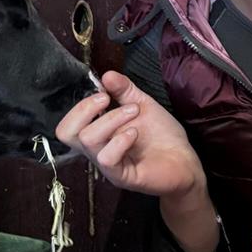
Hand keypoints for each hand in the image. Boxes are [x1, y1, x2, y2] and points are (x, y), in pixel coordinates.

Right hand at [55, 70, 203, 197]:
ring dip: (111, 118)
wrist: (185, 160)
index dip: (80, 106)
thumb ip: (124, 90)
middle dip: (84, 109)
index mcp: (97, 134)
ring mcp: (108, 165)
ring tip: (133, 112)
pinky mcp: (122, 176)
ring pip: (88, 140)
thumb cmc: (161, 135)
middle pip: (66, 133)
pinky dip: (120, 139)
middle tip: (107, 99)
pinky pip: (107, 158)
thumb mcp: (141, 104)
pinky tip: (135, 133)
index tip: (104, 93)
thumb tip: (106, 75)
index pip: (67, 125)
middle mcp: (97, 150)